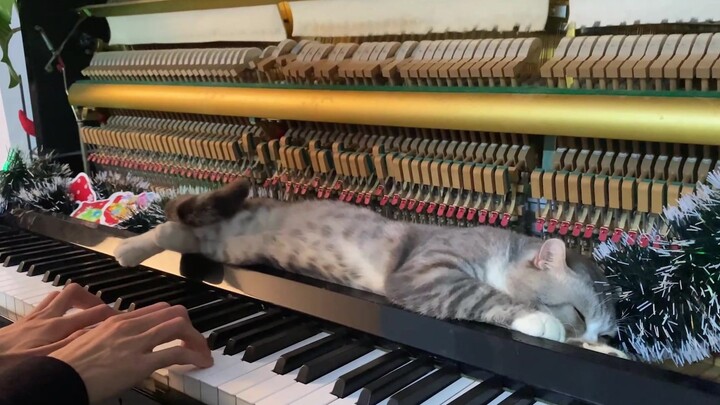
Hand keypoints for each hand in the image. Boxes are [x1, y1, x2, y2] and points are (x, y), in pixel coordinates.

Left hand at [0, 283, 116, 357]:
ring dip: (72, 300)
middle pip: (74, 294)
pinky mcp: (23, 322)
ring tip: (81, 311)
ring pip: (58, 296)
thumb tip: (99, 331)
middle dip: (91, 299)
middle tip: (101, 311)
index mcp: (58, 327)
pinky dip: (55, 306)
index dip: (114, 313)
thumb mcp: (48, 359)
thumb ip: (74, 343)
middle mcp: (47, 317)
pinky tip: (57, 318)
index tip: (128, 318)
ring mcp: (34, 317)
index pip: (94, 313)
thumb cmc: (13, 365)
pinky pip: (44, 304)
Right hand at [50, 302, 212, 403]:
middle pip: (173, 313)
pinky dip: (194, 356)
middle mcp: (129, 326)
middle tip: (197, 343)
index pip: (157, 310)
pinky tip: (200, 363)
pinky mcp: (140, 363)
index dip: (175, 319)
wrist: (57, 378)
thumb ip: (110, 338)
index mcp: (118, 320)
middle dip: (190, 328)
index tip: (182, 331)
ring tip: (203, 354)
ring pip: (179, 327)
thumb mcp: (90, 342)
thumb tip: (122, 345)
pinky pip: (176, 353)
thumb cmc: (68, 366)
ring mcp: (136, 343)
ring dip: (197, 341)